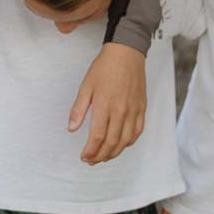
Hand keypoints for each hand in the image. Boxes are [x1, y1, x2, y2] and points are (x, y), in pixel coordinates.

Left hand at [69, 42, 146, 164]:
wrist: (126, 53)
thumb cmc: (104, 67)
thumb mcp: (86, 86)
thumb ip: (79, 109)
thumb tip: (71, 129)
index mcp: (105, 105)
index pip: (97, 137)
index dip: (90, 150)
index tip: (84, 156)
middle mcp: (121, 111)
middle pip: (111, 143)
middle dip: (100, 156)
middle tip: (91, 160)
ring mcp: (133, 110)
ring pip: (125, 141)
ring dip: (114, 153)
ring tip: (104, 157)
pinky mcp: (142, 108)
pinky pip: (137, 132)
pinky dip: (129, 142)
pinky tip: (120, 145)